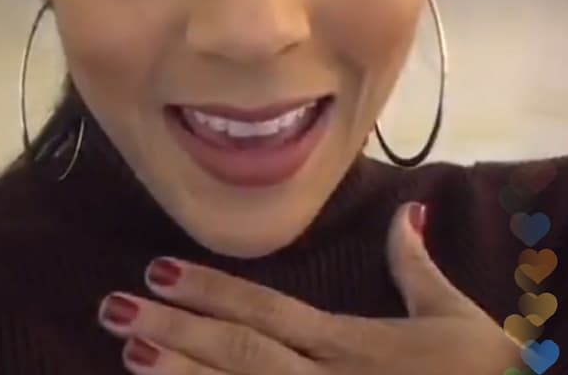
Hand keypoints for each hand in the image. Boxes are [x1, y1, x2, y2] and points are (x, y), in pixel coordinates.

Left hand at [97, 202, 519, 373]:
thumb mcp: (455, 316)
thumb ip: (417, 265)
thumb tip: (405, 208)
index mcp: (353, 346)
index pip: (267, 313)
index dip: (211, 292)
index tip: (159, 270)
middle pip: (238, 358)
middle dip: (173, 331)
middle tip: (112, 307)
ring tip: (128, 352)